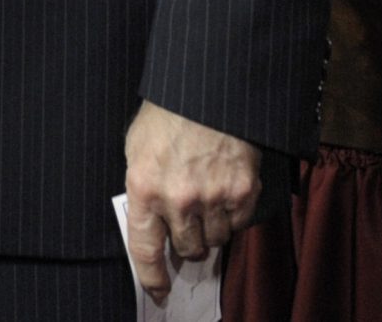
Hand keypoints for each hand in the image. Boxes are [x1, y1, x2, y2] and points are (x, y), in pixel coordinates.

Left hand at [123, 100, 259, 300]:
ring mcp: (213, 197)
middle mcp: (178, 198)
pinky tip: (224, 191)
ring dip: (211, 229)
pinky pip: (238, 224)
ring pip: (215, 240)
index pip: (145, 248)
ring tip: (206, 200)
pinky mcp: (243, 191)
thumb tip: (152, 223)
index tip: (159, 290)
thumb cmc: (168, 116)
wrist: (206, 91)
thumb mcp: (138, 149)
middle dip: (188, 243)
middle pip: (188, 249)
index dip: (152, 276)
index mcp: (145, 187)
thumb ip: (144, 188)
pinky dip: (232, 215)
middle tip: (188, 224)